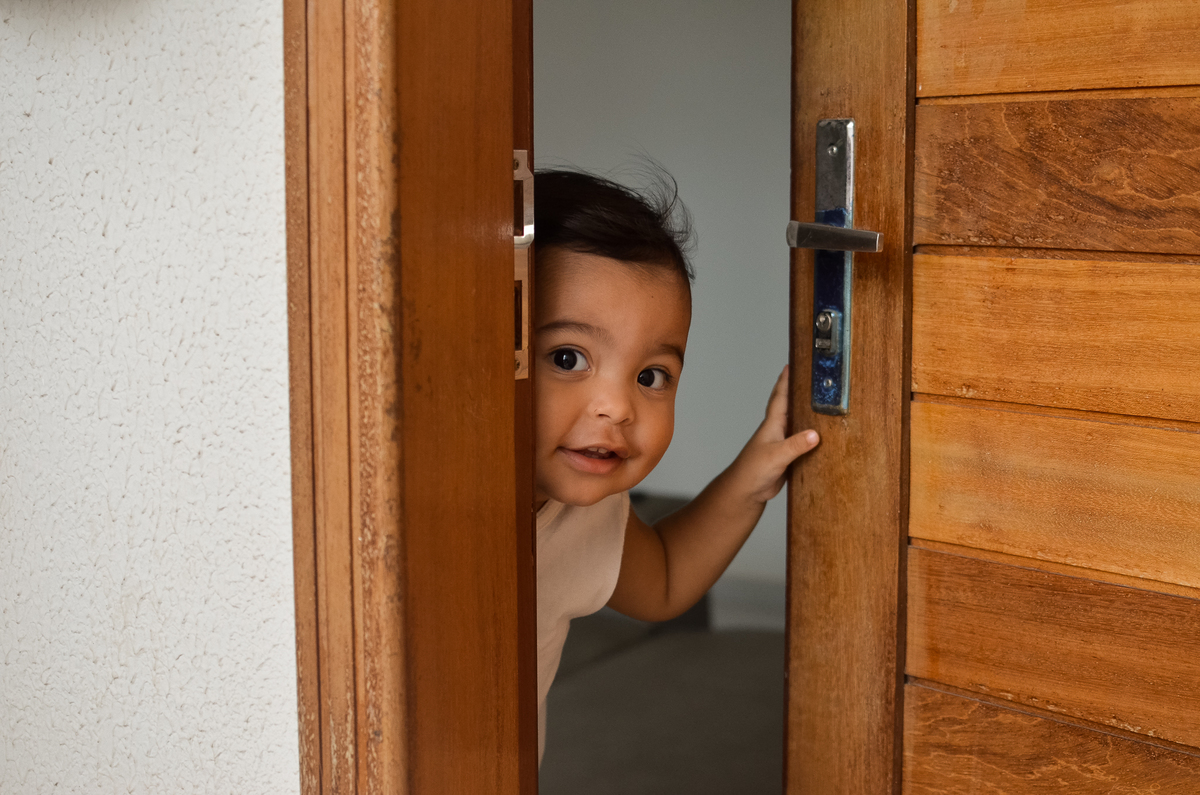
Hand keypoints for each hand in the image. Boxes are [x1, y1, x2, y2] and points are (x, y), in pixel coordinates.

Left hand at [731, 365, 818, 502]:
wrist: (747, 490)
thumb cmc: (753, 470)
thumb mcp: (776, 455)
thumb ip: (795, 445)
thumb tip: (815, 435)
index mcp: (772, 425)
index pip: (780, 397)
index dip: (785, 381)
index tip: (790, 365)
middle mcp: (777, 430)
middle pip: (788, 405)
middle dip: (796, 391)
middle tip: (807, 377)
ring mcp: (782, 442)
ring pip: (796, 422)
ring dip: (804, 412)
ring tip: (817, 401)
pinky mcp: (787, 455)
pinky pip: (801, 440)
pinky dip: (809, 434)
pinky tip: (818, 434)